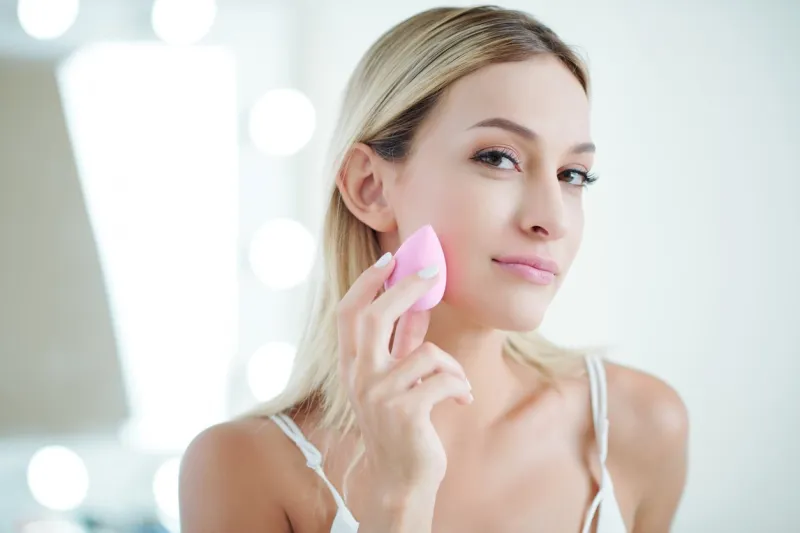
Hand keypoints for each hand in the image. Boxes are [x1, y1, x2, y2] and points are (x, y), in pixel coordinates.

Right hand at [337, 253, 472, 495]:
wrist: (402, 479)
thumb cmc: (401, 425)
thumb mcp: (395, 379)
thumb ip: (402, 342)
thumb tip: (418, 301)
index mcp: (352, 366)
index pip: (348, 313)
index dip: (367, 282)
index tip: (391, 260)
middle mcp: (358, 377)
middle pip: (375, 315)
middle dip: (405, 288)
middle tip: (433, 273)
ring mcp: (378, 395)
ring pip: (426, 352)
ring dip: (453, 366)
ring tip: (458, 385)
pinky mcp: (404, 411)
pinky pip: (444, 378)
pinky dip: (460, 386)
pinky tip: (462, 400)